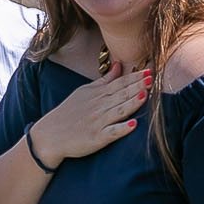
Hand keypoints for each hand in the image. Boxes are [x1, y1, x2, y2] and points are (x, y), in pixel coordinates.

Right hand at [29, 62, 149, 162]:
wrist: (50, 135)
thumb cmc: (69, 112)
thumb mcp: (85, 92)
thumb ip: (104, 80)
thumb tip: (119, 65)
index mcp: (98, 94)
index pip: (119, 83)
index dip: (135, 77)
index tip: (149, 70)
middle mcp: (99, 106)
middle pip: (121, 95)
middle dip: (137, 86)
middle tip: (153, 78)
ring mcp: (98, 122)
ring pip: (119, 111)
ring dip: (132, 103)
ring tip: (145, 95)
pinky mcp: (96, 138)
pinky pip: (111, 132)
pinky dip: (122, 128)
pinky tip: (133, 125)